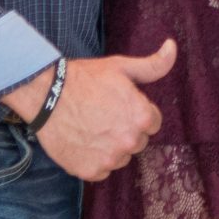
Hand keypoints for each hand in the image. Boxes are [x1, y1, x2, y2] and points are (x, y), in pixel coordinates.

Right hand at [30, 40, 175, 181]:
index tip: (119, 106)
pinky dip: (93, 160)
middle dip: (125, 130)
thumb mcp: (122, 67)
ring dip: (110, 147)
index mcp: (142, 117)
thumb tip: (172, 47)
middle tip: (103, 115)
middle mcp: (129, 142)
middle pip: (137, 142)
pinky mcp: (89, 171)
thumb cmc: (85, 79)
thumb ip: (153, 64)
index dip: (136, 113)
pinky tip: (82, 141)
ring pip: (119, 157)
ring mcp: (109, 159)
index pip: (152, 123)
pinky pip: (101, 170)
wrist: (46, 95)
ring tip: (91, 127)